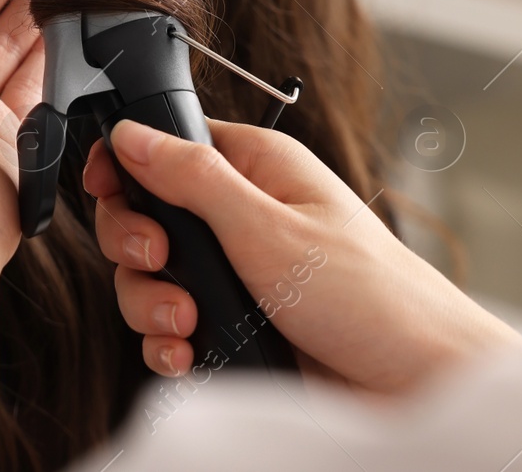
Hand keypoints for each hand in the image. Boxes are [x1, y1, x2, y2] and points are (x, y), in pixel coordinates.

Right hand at [84, 118, 521, 393]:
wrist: (415, 388)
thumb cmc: (372, 297)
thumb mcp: (269, 227)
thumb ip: (192, 177)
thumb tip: (131, 132)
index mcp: (255, 169)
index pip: (164, 145)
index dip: (126, 166)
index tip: (105, 187)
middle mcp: (240, 215)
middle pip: (144, 214)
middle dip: (135, 245)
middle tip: (157, 261)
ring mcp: (233, 272)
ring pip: (149, 276)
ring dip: (151, 303)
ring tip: (187, 323)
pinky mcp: (231, 323)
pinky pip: (167, 327)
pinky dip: (165, 344)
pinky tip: (187, 353)